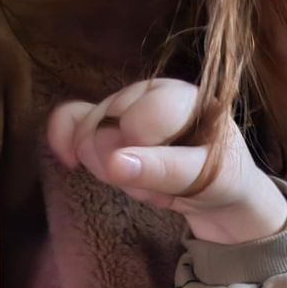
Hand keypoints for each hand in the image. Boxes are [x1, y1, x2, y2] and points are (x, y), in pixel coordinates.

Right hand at [47, 78, 286, 243]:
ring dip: (112, 170)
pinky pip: (69, 120)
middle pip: (107, 125)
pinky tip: (70, 162)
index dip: (148, 156)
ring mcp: (124, 106)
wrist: (219, 195)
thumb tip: (113, 162)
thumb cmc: (221, 179)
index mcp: (183, 96)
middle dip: (130, 168)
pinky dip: (65, 140)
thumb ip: (164, 170)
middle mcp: (151, 92)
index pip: (140, 120)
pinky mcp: (105, 122)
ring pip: (88, 133)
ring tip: (148, 184)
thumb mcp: (207, 179)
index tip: (177, 176)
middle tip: (164, 187)